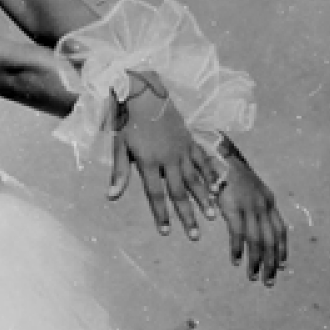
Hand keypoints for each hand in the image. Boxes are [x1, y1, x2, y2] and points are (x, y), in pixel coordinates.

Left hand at [108, 72, 218, 239]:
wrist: (145, 93)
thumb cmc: (128, 121)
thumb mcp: (119, 146)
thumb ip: (119, 173)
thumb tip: (112, 196)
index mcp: (149, 162)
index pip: (156, 194)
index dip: (161, 214)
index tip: (166, 232)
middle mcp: (169, 158)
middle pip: (179, 192)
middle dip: (187, 215)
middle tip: (195, 236)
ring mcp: (182, 150)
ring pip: (195, 179)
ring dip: (203, 199)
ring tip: (212, 216)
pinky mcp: (190, 141)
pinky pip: (203, 161)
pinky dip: (211, 175)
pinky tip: (218, 188)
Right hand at [213, 136, 287, 285]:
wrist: (218, 154)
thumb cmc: (229, 171)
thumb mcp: (248, 187)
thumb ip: (253, 203)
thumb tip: (256, 220)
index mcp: (268, 201)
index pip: (281, 231)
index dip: (282, 250)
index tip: (282, 266)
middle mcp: (263, 205)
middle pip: (272, 241)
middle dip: (272, 263)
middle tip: (269, 281)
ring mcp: (249, 207)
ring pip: (258, 241)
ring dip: (257, 261)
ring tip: (253, 277)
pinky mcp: (233, 207)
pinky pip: (238, 234)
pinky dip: (238, 249)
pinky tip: (236, 260)